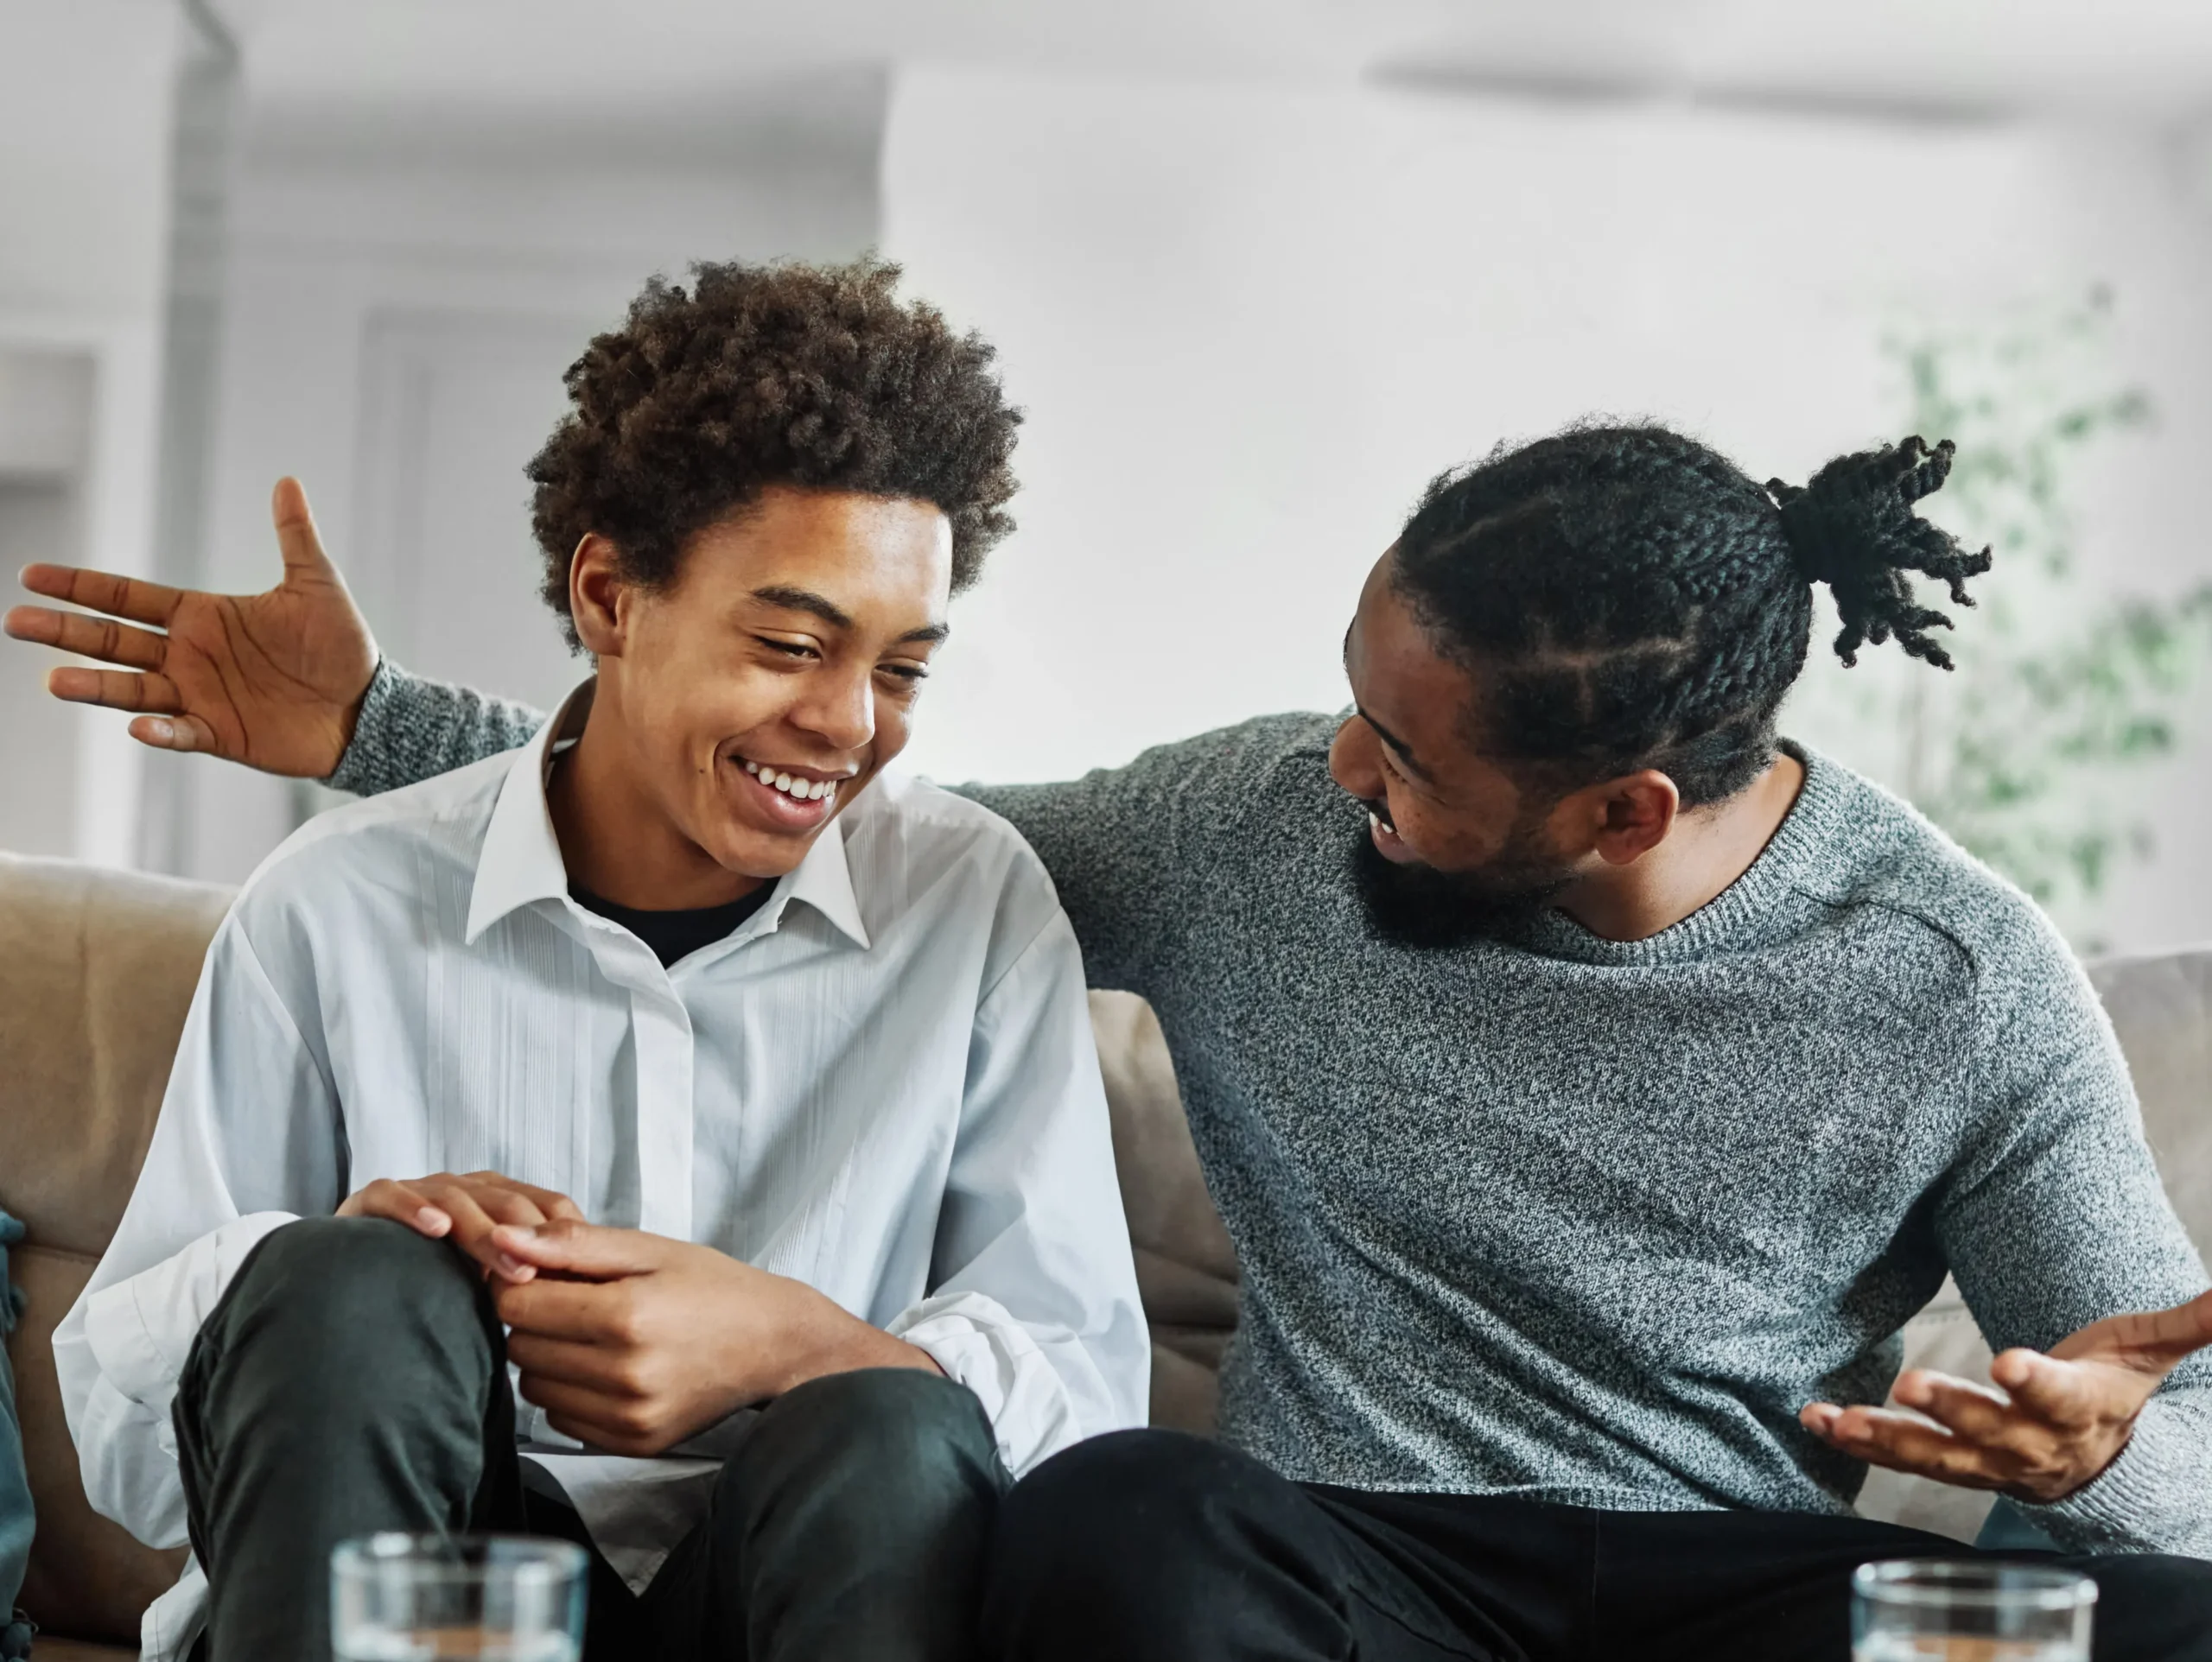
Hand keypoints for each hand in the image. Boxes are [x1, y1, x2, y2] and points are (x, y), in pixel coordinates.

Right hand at [5, 477, 376, 776]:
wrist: (366, 706)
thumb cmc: (340, 645)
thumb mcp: (316, 584)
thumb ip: (294, 536)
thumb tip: (288, 481)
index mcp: (202, 616)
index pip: (129, 596)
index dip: (83, 586)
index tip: (33, 575)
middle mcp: (189, 655)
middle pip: (114, 640)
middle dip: (67, 631)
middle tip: (17, 621)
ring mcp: (200, 695)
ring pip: (133, 689)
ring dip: (96, 685)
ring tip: (53, 680)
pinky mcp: (220, 733)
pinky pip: (181, 732)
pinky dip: (160, 731)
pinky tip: (138, 725)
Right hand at [337, 1170, 583, 1283]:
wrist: (356, 1285)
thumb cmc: (438, 1289)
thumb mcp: (493, 1290)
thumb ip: (528, 1288)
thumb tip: (581, 1317)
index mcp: (502, 1203)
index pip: (547, 1207)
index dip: (563, 1238)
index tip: (576, 1277)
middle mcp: (466, 1190)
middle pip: (507, 1203)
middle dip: (527, 1238)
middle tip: (538, 1277)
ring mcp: (420, 1191)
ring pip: (459, 1198)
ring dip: (484, 1231)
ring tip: (505, 1266)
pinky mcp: (371, 1200)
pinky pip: (392, 1193)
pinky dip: (414, 1207)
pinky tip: (435, 1228)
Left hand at [491, 1221, 938, 1456]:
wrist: (775, 1344)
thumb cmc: (714, 1288)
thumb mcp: (650, 1249)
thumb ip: (573, 1243)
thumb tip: (502, 1240)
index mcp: (627, 1315)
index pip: (516, 1305)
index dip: (520, 1282)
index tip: (546, 1273)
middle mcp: (626, 1373)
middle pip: (520, 1348)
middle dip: (534, 1320)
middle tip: (576, 1301)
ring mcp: (630, 1416)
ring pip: (535, 1388)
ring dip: (549, 1359)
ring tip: (593, 1335)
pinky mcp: (633, 1443)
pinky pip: (562, 1420)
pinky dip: (571, 1392)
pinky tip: (607, 1368)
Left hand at [1802, 1288, 2211, 1502]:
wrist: (2096, 1464)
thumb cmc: (2111, 1389)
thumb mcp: (2145, 1353)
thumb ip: (2186, 1323)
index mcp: (2078, 1411)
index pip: (2059, 1399)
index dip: (2035, 1384)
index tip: (2007, 1362)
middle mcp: (2030, 1444)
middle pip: (1990, 1433)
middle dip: (1951, 1411)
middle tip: (1909, 1384)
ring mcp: (1985, 1462)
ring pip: (1935, 1456)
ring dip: (1886, 1439)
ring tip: (1838, 1419)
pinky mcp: (1948, 1464)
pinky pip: (1900, 1458)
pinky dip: (1857, 1441)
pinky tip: (1817, 1420)